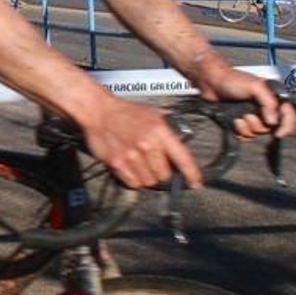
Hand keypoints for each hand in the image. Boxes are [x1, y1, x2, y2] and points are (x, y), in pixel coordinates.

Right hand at [79, 93, 204, 190]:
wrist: (99, 111)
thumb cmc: (126, 112)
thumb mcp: (153, 115)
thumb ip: (167, 133)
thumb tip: (179, 152)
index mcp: (160, 131)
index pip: (183, 158)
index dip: (192, 174)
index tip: (196, 183)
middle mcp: (147, 144)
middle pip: (164, 175)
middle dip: (162, 173)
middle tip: (155, 165)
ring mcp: (132, 155)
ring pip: (149, 181)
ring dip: (147, 177)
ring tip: (141, 165)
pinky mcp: (117, 163)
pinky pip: (133, 183)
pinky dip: (134, 180)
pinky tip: (131, 167)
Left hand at [190, 58, 295, 139]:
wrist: (211, 83)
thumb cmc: (233, 80)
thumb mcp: (256, 87)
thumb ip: (268, 103)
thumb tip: (273, 122)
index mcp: (272, 99)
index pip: (288, 116)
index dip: (287, 127)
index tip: (278, 134)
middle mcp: (264, 109)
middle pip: (271, 128)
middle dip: (258, 124)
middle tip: (248, 114)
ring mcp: (252, 117)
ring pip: (257, 133)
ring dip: (247, 127)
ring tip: (238, 115)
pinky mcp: (240, 123)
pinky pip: (245, 136)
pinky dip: (239, 131)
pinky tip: (233, 120)